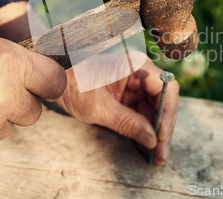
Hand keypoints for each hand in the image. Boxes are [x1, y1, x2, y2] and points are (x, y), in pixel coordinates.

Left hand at [56, 53, 179, 165]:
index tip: (161, 137)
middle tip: (161, 154)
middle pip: (164, 100)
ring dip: (156, 132)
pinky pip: (143, 111)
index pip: (165, 87)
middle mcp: (140, 72)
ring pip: (155, 108)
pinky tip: (146, 147)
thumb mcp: (99, 108)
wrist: (54, 80)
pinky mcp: (128, 94)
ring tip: (156, 156)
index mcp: (136, 66)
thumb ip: (128, 123)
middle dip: (163, 128)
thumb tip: (152, 140)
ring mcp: (135, 84)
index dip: (167, 114)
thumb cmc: (73, 85)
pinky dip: (145, 129)